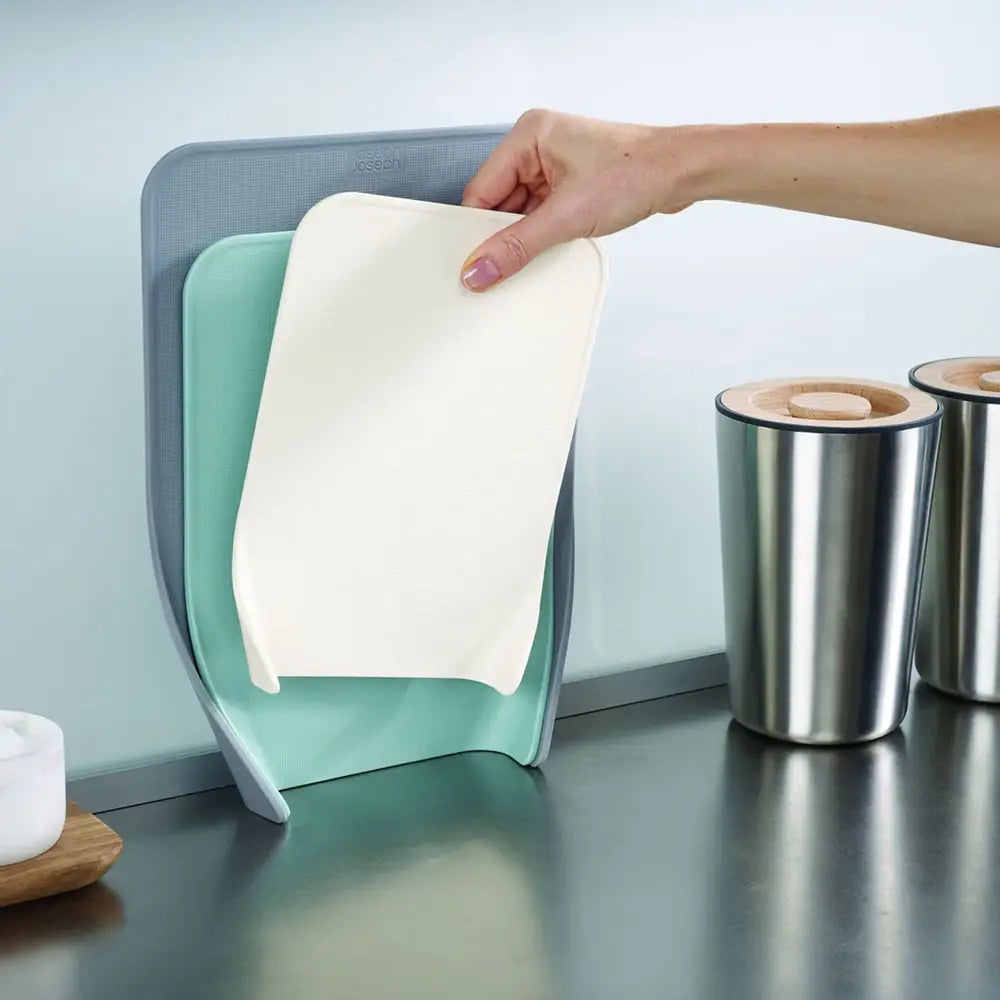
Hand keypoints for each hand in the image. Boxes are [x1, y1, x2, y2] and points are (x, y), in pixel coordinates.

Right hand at [460, 110, 694, 290]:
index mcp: (528, 135)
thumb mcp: (567, 217)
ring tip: (544, 248)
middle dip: (504, 234)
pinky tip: (553, 246)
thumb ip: (517, 247)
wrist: (682, 173)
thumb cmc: (636, 172)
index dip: (476, 230)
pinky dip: (544, 234)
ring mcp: (555, 165)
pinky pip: (542, 214)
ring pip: (521, 212)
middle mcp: (537, 146)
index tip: (472, 264)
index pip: (481, 190)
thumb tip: (478, 270)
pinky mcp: (571, 184)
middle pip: (498, 203)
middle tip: (501, 267)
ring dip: (527, 236)